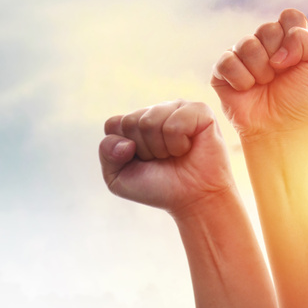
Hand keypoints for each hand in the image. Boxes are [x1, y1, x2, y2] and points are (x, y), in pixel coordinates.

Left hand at [98, 100, 232, 215]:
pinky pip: (175, 123)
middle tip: (163, 159)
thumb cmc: (159, 187)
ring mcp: (178, 107)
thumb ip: (107, 153)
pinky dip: (179, 144)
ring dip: (162, 148)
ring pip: (150, 121)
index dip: (123, 150)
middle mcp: (157, 111)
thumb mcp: (118, 177)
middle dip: (144, 150)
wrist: (193, 200)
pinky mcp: (200, 110)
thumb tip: (125, 141)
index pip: (114, 124)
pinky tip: (189, 148)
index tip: (142, 162)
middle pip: (131, 122)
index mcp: (136, 122)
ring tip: (176, 155)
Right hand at [211, 8, 307, 138]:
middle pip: (267, 29)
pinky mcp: (223, 69)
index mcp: (289, 37)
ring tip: (265, 84)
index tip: (297, 60)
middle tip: (280, 75)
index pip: (290, 16)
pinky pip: (227, 61)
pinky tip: (248, 90)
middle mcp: (265, 42)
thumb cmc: (303, 98)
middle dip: (277, 57)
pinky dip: (242, 80)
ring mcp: (242, 54)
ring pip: (247, 44)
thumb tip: (277, 50)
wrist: (280, 126)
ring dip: (261, 71)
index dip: (294, 37)